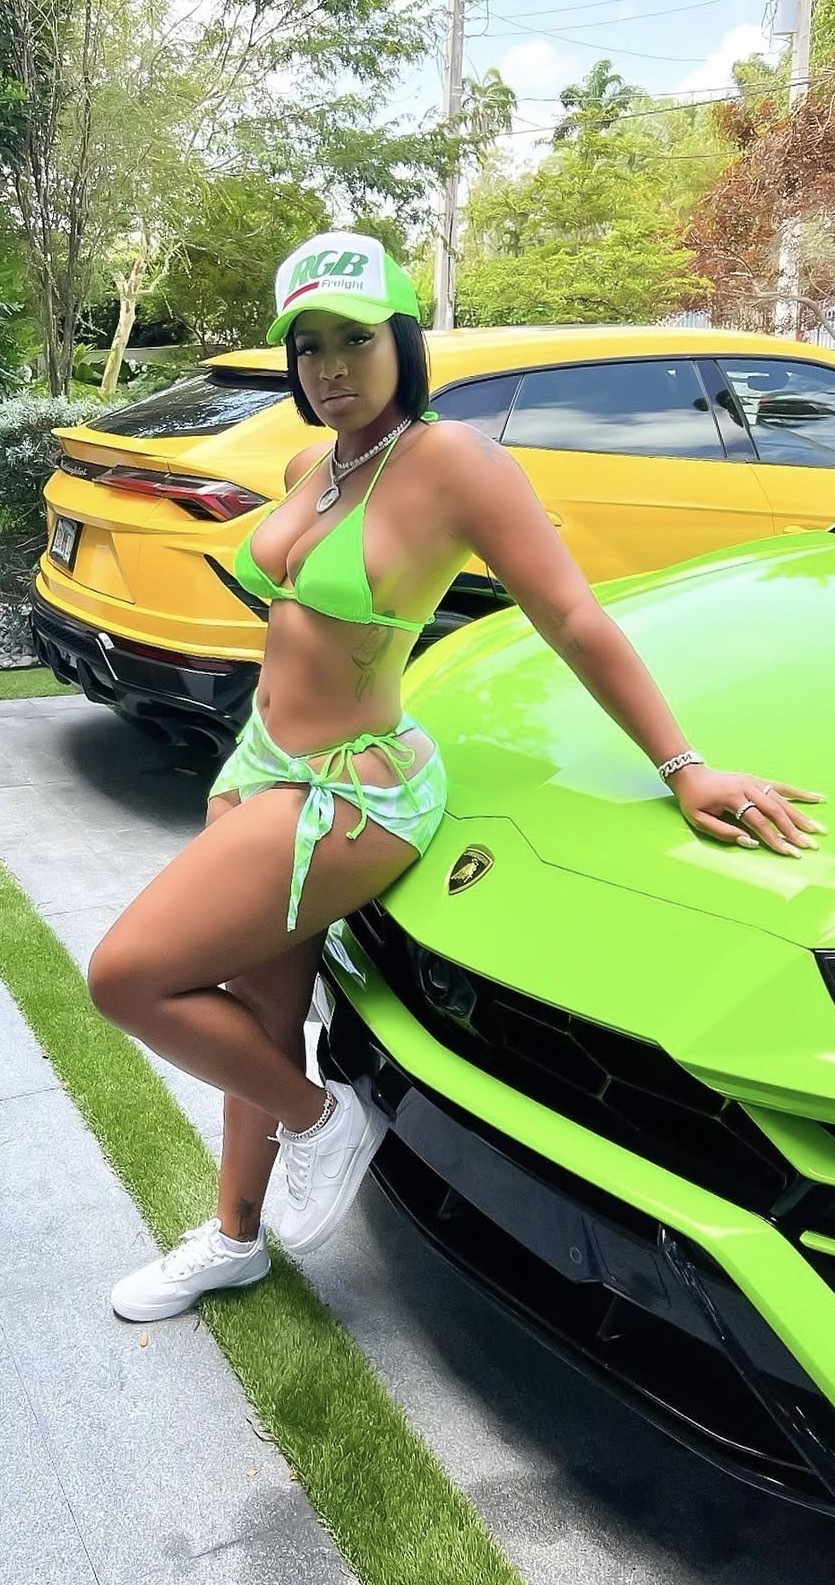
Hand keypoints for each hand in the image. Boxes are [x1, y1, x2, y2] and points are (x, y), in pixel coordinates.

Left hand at [669, 765, 826, 856]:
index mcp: (732, 797)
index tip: (787, 852)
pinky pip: (781, 786)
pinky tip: (815, 798)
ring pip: (781, 800)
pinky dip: (799, 793)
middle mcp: (747, 787)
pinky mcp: (757, 780)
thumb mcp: (699, 820)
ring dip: (800, 816)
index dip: (773, 838)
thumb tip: (749, 842)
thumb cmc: (694, 800)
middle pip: (774, 810)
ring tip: (816, 829)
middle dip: (792, 830)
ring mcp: (754, 782)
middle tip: (808, 845)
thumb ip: (723, 832)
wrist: (691, 775)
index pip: (758, 821)